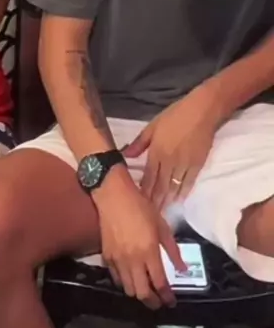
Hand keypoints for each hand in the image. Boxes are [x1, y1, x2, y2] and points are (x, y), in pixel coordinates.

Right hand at [93, 166, 184, 308]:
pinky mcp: (106, 256)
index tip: (172, 301)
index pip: (160, 283)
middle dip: (153, 302)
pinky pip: (116, 279)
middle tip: (159, 301)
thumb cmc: (140, 206)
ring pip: (128, 289)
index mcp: (149, 251)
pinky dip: (125, 282)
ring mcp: (118, 260)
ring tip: (145, 289)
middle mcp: (133, 260)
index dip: (167, 297)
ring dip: (138, 293)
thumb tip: (183, 269)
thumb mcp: (161, 225)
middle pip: (142, 293)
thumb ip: (173, 249)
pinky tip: (131, 276)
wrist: (113, 195)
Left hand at [123, 86, 219, 210]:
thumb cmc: (175, 115)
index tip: (137, 203)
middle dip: (154, 202)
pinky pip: (188, 183)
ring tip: (161, 214)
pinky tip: (177, 201)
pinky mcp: (197, 165)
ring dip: (167, 201)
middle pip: (160, 186)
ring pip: (174, 188)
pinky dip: (182, 194)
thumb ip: (139, 143)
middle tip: (148, 216)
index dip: (143, 192)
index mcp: (157, 151)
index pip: (148, 177)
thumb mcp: (153, 125)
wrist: (202, 111)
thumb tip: (125, 155)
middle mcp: (169, 161)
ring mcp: (184, 165)